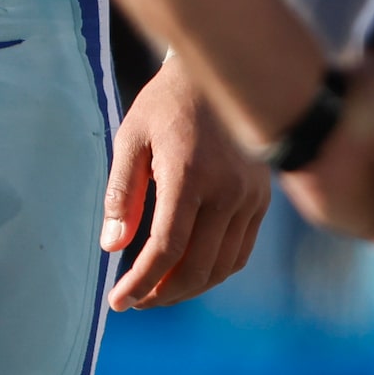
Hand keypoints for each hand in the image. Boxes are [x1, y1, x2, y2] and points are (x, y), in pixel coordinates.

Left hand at [101, 58, 272, 309]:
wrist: (219, 72)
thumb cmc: (165, 104)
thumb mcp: (131, 138)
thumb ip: (121, 194)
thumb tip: (112, 246)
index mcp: (190, 174)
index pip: (166, 248)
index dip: (141, 281)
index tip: (118, 300)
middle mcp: (227, 191)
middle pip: (198, 267)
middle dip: (163, 294)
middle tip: (135, 302)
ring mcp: (250, 196)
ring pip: (223, 266)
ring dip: (190, 288)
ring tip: (158, 292)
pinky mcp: (261, 198)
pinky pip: (241, 251)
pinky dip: (215, 271)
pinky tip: (189, 272)